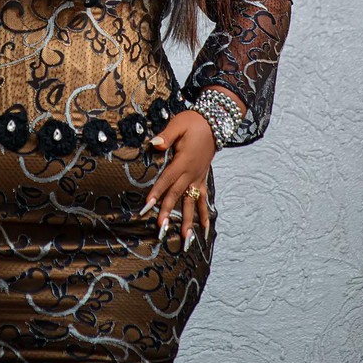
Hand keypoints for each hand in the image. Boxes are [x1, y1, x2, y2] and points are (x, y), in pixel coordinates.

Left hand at [139, 110, 215, 247]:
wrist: (215, 122)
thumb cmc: (193, 122)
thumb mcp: (178, 124)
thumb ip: (166, 136)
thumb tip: (155, 144)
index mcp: (183, 161)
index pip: (167, 179)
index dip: (157, 192)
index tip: (147, 206)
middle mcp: (192, 173)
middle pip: (177, 195)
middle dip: (168, 212)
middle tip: (160, 229)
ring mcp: (199, 178)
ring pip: (192, 203)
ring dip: (188, 222)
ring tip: (185, 240)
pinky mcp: (203, 179)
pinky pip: (204, 200)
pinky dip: (205, 215)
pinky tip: (205, 231)